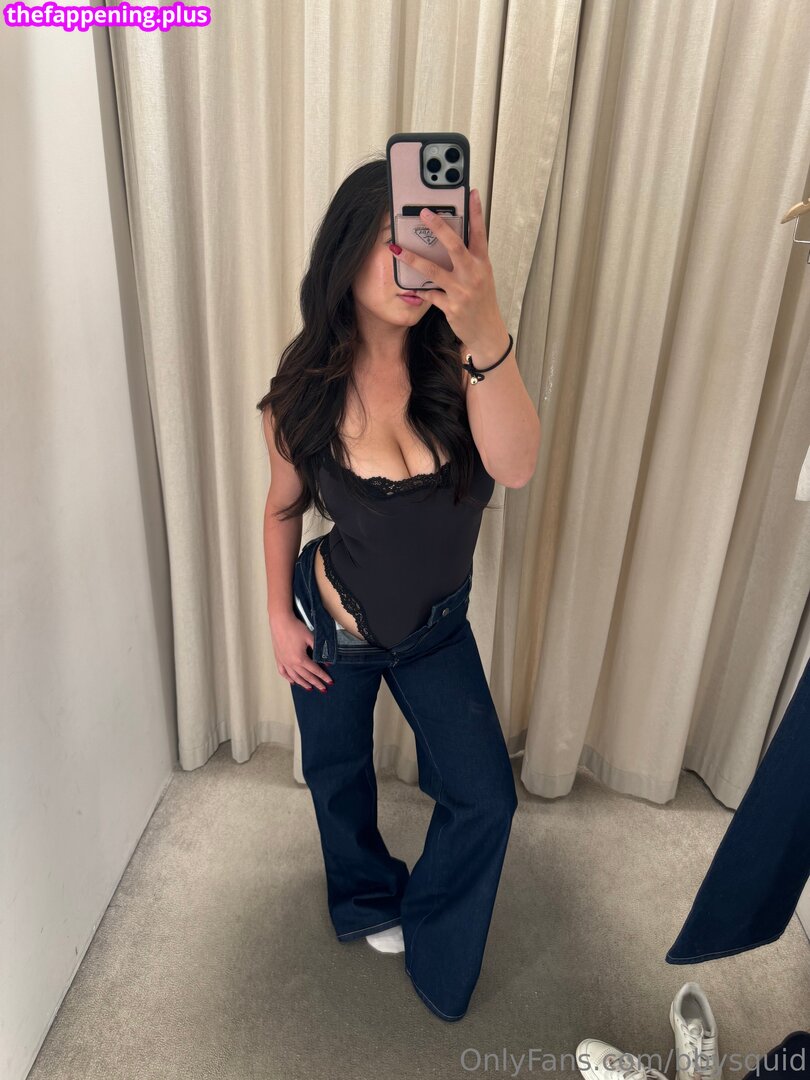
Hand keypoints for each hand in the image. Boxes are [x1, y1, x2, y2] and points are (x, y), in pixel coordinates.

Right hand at [270, 611, 332, 691]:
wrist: (280, 622)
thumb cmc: (296, 628)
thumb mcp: (310, 638)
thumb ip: (319, 650)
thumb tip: (327, 661)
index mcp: (300, 659)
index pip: (315, 671)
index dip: (323, 676)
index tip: (330, 682)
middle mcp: (292, 663)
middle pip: (306, 676)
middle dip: (316, 683)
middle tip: (323, 689)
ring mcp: (284, 662)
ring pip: (295, 677)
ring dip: (303, 684)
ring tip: (310, 688)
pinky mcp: (278, 659)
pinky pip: (283, 672)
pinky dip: (288, 678)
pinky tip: (293, 682)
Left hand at [389, 187, 508, 356]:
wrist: (487, 331)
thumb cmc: (482, 301)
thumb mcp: (481, 276)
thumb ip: (469, 258)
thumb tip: (452, 238)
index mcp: (482, 263)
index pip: (480, 233)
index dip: (476, 212)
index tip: (471, 193)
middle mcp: (473, 274)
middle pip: (455, 246)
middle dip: (439, 228)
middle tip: (424, 213)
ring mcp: (462, 291)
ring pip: (434, 271)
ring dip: (413, 259)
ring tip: (396, 249)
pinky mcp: (451, 307)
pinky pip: (430, 295)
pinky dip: (419, 290)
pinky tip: (409, 286)